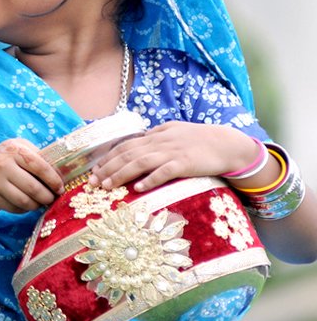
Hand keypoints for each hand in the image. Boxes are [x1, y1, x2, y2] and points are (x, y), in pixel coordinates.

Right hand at [0, 138, 63, 212]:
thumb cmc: (6, 160)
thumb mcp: (19, 149)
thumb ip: (38, 157)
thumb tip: (63, 173)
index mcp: (14, 149)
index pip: (40, 166)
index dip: (53, 180)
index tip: (60, 187)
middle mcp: (2, 163)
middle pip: (33, 187)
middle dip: (47, 197)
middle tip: (52, 198)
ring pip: (25, 201)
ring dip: (37, 205)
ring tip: (41, 202)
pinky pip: (15, 208)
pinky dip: (24, 209)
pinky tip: (26, 204)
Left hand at [89, 121, 256, 191]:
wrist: (227, 143)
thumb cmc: (200, 139)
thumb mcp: (174, 131)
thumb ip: (156, 136)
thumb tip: (139, 142)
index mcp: (155, 135)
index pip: (125, 146)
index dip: (108, 158)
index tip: (95, 170)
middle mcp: (160, 142)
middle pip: (127, 154)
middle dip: (107, 168)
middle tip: (93, 182)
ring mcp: (172, 152)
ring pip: (140, 162)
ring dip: (121, 174)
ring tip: (107, 186)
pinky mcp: (185, 164)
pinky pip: (164, 172)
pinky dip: (150, 179)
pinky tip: (138, 188)